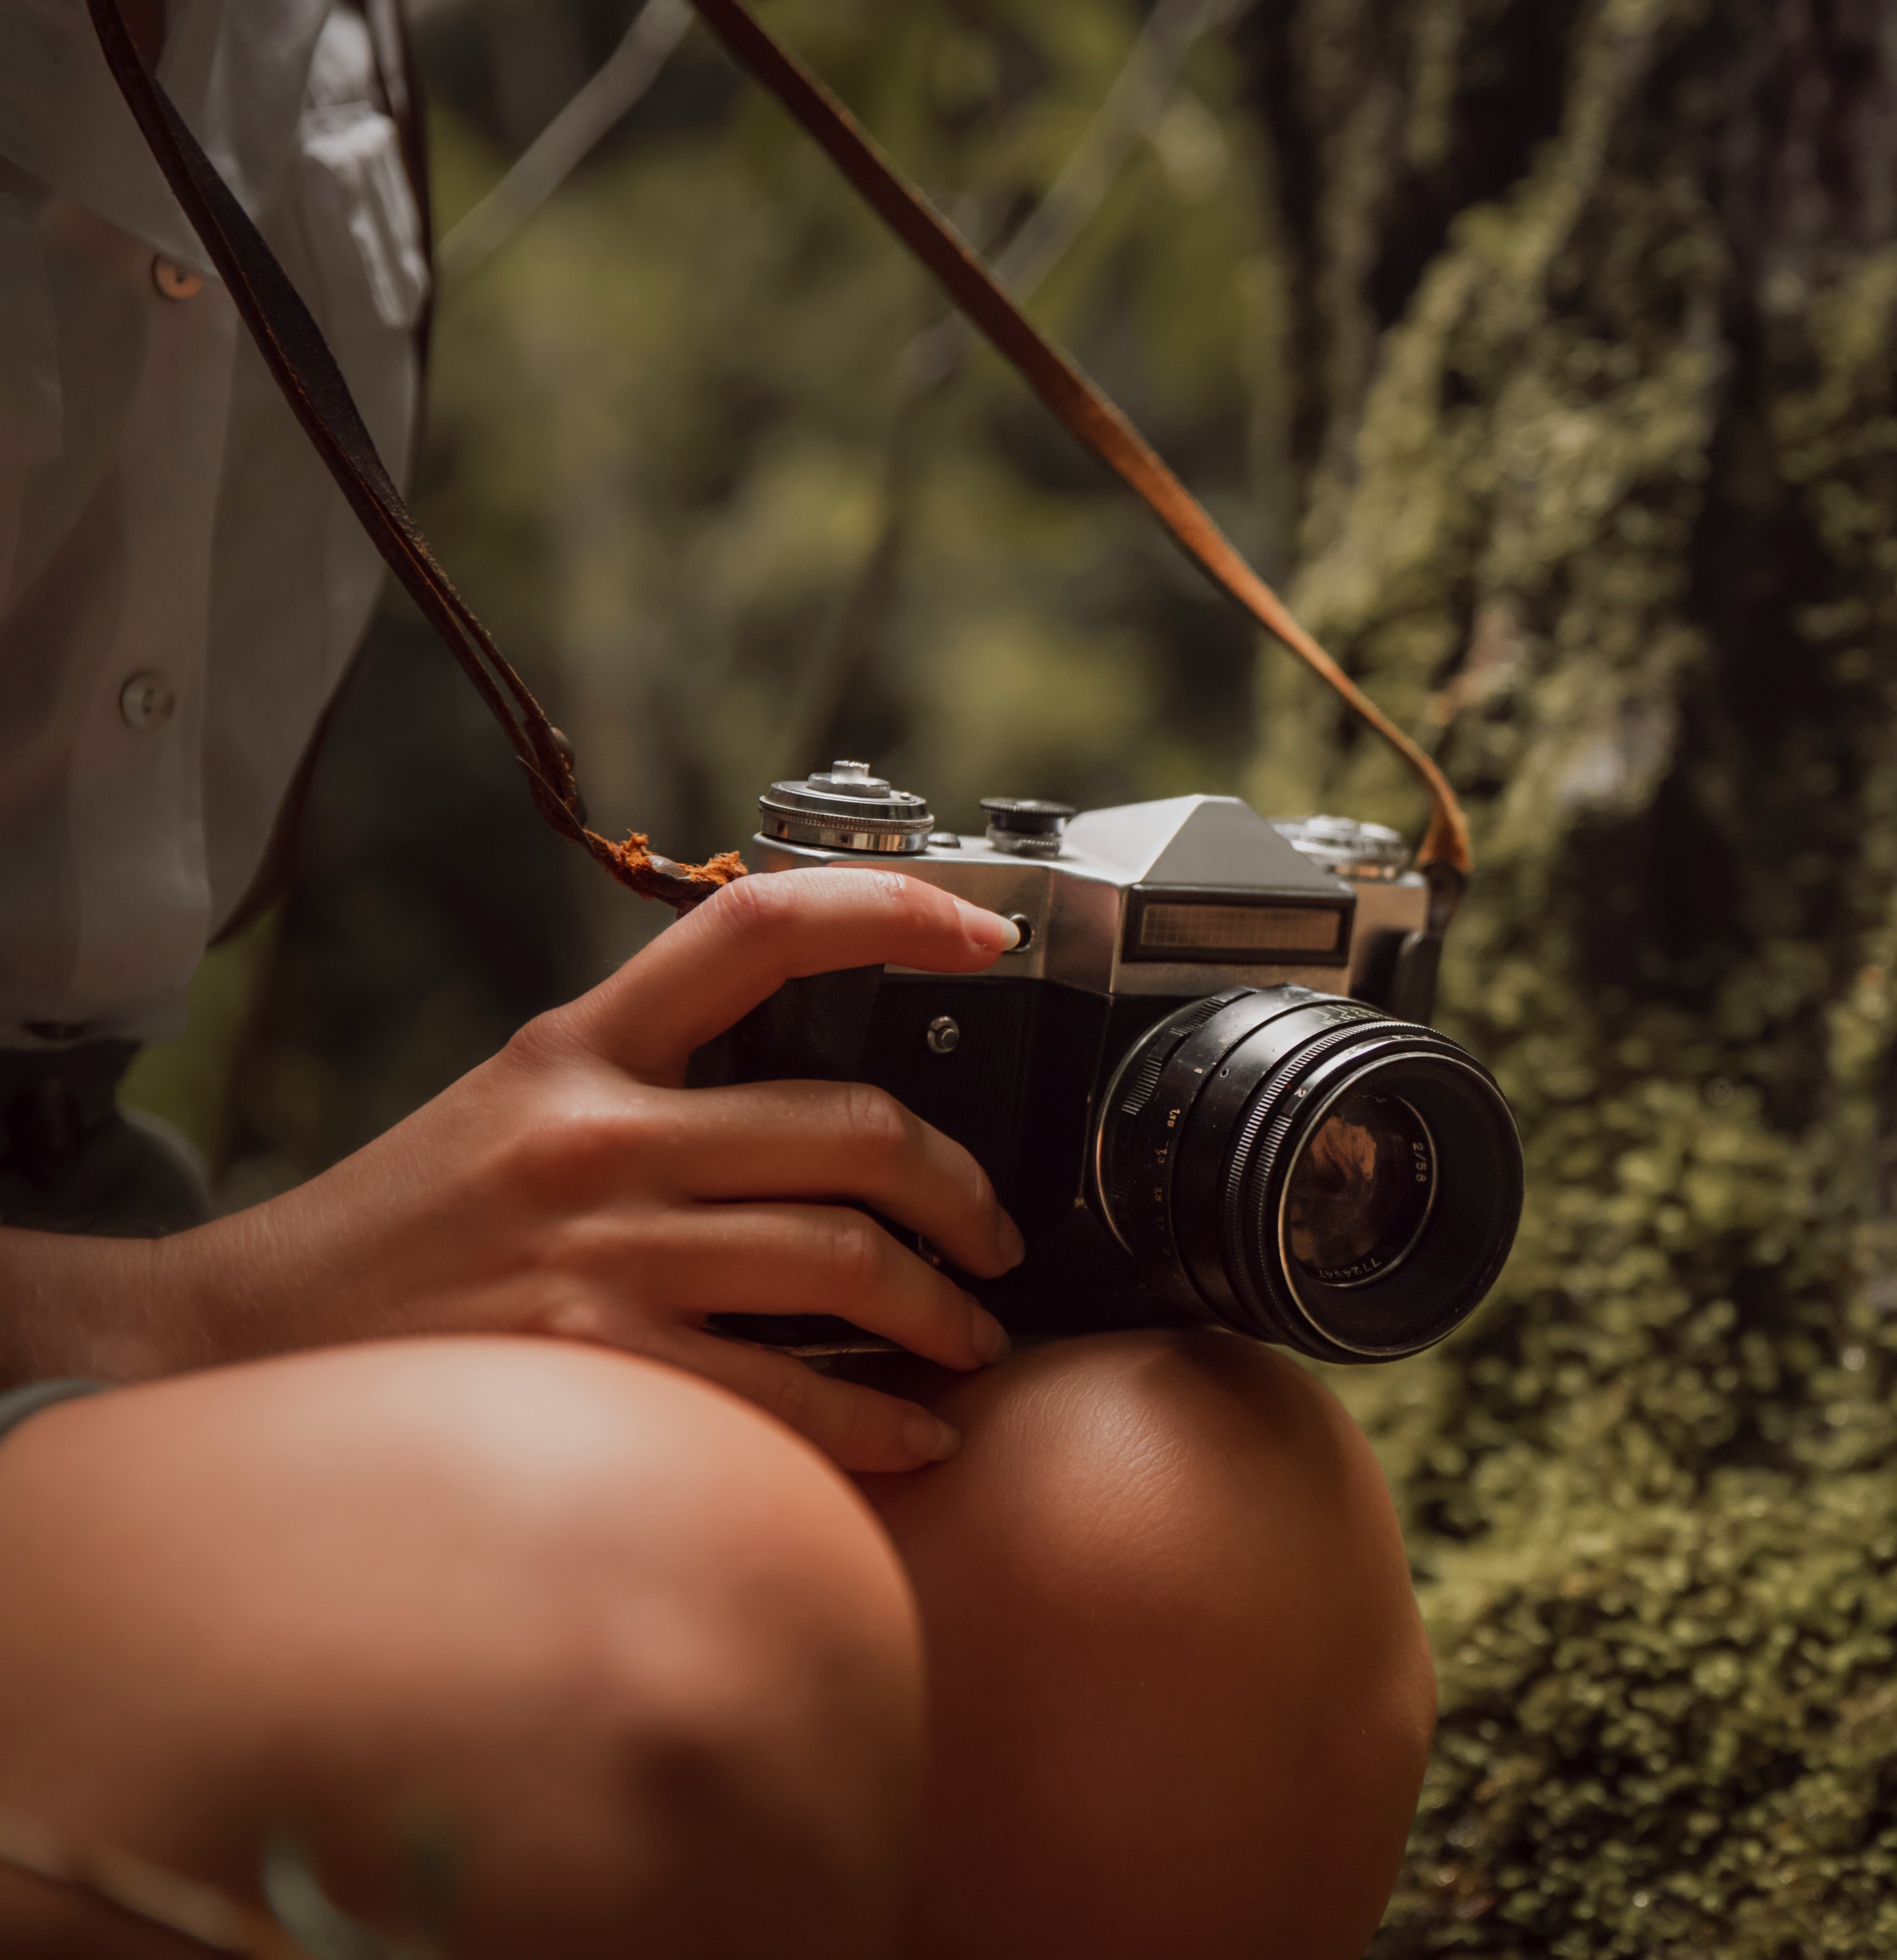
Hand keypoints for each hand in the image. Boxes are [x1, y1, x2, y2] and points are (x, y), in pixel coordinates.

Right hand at [23, 870, 1026, 1470]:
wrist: (231, 1340)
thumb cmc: (398, 1233)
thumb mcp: (512, 1110)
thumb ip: (646, 1089)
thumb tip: (803, 1112)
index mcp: (579, 1050)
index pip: (759, 929)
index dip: (891, 910)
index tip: (982, 932)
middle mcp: (598, 1136)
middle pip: (852, 1126)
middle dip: (963, 1191)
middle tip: (997, 1238)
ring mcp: (596, 1253)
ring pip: (840, 1259)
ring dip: (941, 1311)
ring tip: (972, 1343)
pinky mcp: (589, 1367)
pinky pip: (783, 1396)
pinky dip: (875, 1424)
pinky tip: (915, 1438)